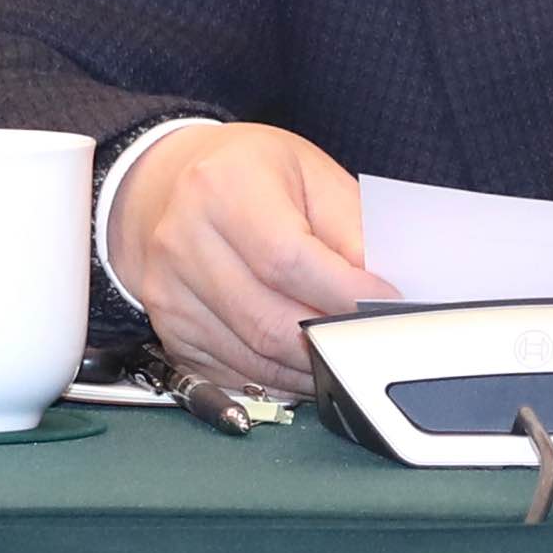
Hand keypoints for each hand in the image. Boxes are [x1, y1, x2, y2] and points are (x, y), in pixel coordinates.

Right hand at [106, 122, 397, 393]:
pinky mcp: (167, 329)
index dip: (342, 293)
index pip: (288, 260)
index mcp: (224, 187)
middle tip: (371, 340)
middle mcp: (184, 239)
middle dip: (330, 340)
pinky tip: (302, 366)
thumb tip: (383, 287)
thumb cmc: (250, 173)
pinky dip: (274, 379)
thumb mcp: (311, 174)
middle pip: (269, 319)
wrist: (167, 182)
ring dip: (307, 368)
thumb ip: (351, 227)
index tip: (386, 305)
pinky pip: (229, 373)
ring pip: (252, 356)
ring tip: (345, 355)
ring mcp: (167, 290)